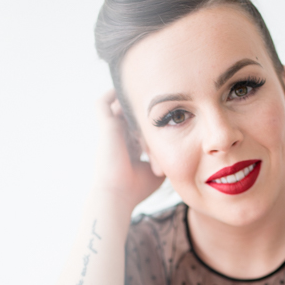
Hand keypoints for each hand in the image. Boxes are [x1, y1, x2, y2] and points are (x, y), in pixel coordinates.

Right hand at [93, 89, 164, 207]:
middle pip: (132, 115)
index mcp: (130, 148)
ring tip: (150, 95)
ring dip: (134, 104)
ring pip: (121, 107)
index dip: (152, 122)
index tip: (170, 117)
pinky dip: (112, 94)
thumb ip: (165, 156)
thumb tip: (181, 149)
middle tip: (163, 100)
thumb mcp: (158, 170)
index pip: (140, 128)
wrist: (118, 193)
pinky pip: (103, 103)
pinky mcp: (105, 126)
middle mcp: (119, 138)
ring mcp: (110, 131)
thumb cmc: (137, 188)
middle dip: (145, 110)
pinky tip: (129, 90)